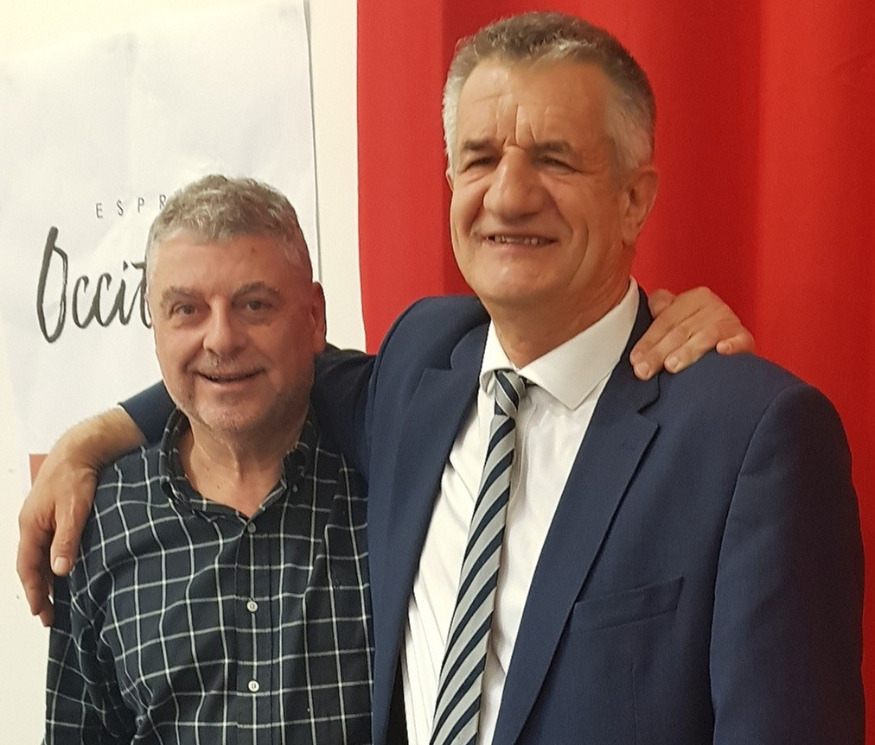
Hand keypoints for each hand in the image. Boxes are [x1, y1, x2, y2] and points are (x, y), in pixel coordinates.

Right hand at [16, 407, 144, 625]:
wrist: (80, 450)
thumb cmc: (75, 476)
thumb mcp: (74, 509)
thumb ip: (67, 539)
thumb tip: (60, 570)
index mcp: (30, 526)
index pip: (27, 567)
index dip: (34, 592)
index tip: (41, 613)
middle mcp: (30, 525)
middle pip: (31, 565)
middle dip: (39, 591)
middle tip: (49, 616)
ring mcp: (40, 520)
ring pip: (39, 556)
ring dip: (46, 578)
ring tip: (56, 600)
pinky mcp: (52, 515)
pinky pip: (48, 545)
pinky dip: (52, 561)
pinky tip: (63, 570)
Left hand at [629, 287, 753, 379]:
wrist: (730, 343)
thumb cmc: (695, 332)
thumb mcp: (677, 318)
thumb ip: (661, 312)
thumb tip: (649, 309)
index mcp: (693, 298)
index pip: (666, 320)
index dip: (648, 340)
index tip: (635, 360)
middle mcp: (713, 306)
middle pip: (681, 331)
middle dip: (659, 352)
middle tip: (644, 371)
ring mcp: (730, 322)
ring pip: (705, 336)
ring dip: (688, 351)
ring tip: (671, 366)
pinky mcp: (745, 338)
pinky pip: (740, 340)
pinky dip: (731, 345)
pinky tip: (721, 351)